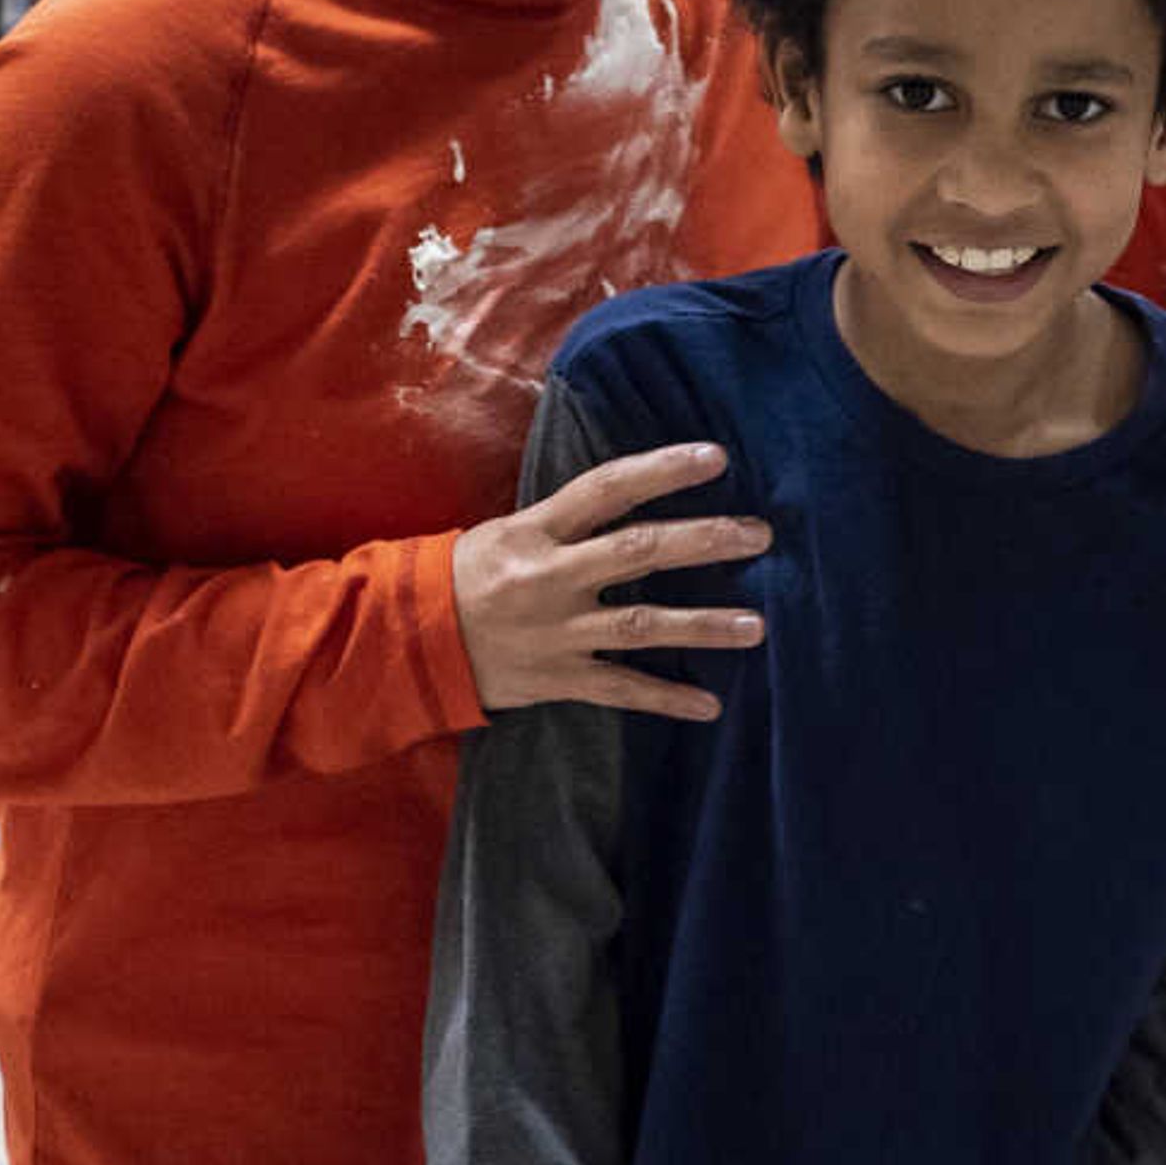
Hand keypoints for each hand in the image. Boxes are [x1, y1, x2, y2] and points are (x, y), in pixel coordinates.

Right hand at [450, 442, 770, 723]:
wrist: (405, 640)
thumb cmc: (469, 574)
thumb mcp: (510, 531)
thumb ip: (571, 518)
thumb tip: (642, 490)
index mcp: (537, 530)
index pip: (607, 489)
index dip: (662, 470)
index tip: (717, 458)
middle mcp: (550, 577)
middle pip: (637, 552)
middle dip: (703, 542)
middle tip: (760, 535)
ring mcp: (556, 631)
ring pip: (640, 624)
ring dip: (702, 626)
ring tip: (758, 626)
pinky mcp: (557, 678)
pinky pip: (619, 689)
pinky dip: (665, 699)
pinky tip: (710, 706)